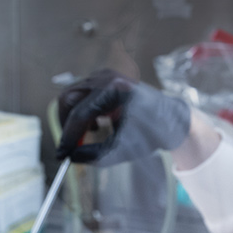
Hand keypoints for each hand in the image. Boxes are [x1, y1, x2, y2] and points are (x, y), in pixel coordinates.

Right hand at [54, 69, 191, 165]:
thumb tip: (71, 157)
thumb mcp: (124, 149)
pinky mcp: (102, 81)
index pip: (80, 113)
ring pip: (72, 97)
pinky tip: (96, 125)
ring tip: (88, 134)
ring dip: (73, 118)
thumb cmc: (151, 133)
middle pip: (68, 98)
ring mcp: (103, 76)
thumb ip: (96, 155)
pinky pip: (80, 96)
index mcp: (115, 89)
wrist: (170, 119)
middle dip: (66, 125)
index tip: (63, 155)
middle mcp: (106, 77)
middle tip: (69, 147)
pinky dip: (81, 112)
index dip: (69, 137)